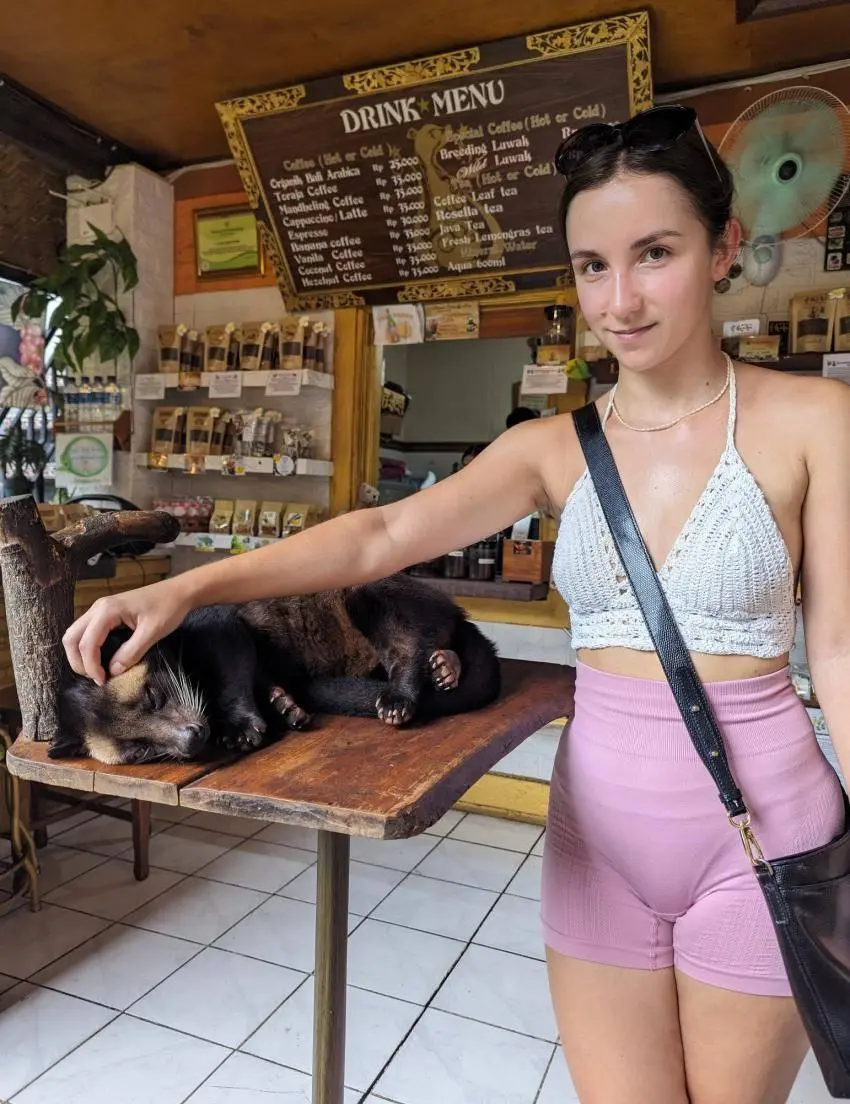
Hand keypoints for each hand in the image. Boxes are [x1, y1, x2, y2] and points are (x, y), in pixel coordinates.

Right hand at [62, 578, 191, 683]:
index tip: (103, 681)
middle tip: (95, 678)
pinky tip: (100, 659)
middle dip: (78, 661)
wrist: (179, 591)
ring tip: (96, 671)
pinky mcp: (106, 613)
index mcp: (107, 610)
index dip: (90, 666)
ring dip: (80, 654)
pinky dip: (87, 647)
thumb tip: (112, 671)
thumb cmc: (168, 608)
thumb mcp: (152, 632)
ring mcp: (100, 609)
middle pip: (71, 637)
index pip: (87, 643)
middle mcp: (98, 608)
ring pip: (76, 634)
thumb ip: (131, 652)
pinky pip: (87, 631)